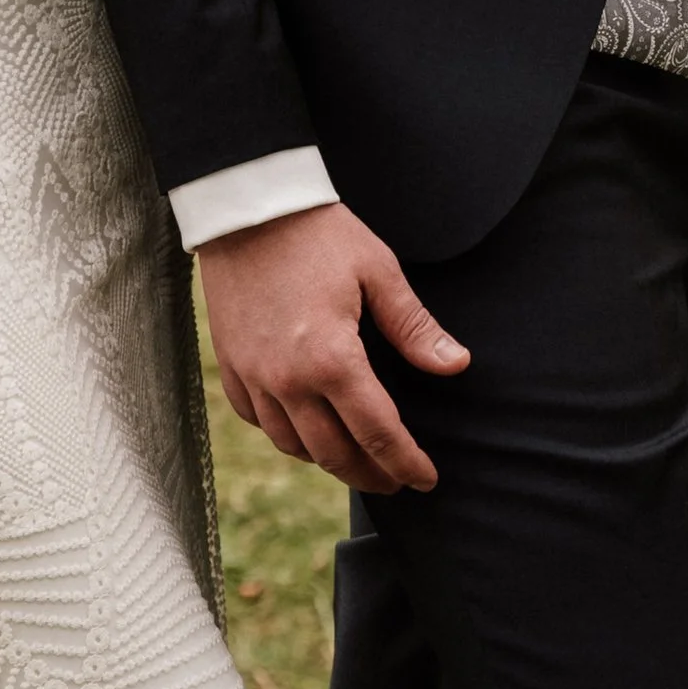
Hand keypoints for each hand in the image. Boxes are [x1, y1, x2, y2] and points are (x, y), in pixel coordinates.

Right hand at [197, 201, 468, 493]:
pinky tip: (304, 430)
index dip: (406, 463)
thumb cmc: (318, 233)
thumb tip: (456, 364)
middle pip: (334, 454)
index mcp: (332, 359)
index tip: (426, 479)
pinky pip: (257, 421)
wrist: (246, 205)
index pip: (378, 433)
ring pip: (293, 445)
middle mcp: (289, 380)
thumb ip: (414, 327)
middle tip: (395, 482)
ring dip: (328, 460)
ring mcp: (254, 376)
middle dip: (370, 475)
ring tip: (354, 459)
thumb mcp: (378, 270)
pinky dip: (285, 434)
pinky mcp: (231, 365)